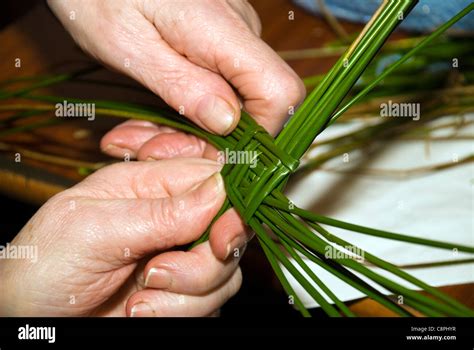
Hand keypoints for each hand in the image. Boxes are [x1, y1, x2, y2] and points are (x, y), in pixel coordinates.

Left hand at [0, 158, 242, 316]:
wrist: (31, 319)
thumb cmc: (43, 264)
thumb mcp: (93, 228)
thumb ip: (160, 212)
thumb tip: (219, 189)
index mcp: (150, 185)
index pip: (212, 178)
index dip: (230, 205)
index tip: (222, 237)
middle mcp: (171, 218)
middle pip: (227, 230)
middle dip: (204, 261)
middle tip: (159, 274)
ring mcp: (179, 257)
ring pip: (224, 271)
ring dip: (185, 293)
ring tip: (138, 297)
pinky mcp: (182, 293)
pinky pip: (210, 303)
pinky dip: (180, 313)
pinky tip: (140, 310)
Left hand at [47, 0, 304, 135]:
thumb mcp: (128, 45)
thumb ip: (181, 84)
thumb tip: (228, 123)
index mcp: (221, 30)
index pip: (280, 92)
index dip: (260, 134)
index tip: (215, 154)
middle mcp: (240, 32)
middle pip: (255, 107)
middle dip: (207, 141)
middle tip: (151, 148)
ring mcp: (233, 36)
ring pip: (233, 103)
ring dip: (190, 129)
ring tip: (141, 134)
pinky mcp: (221, 41)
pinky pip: (219, 87)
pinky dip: (189, 109)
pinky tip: (153, 115)